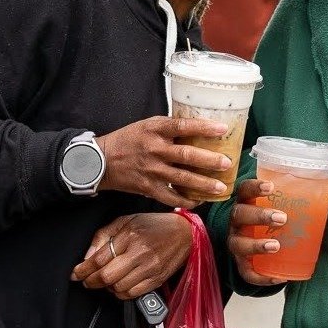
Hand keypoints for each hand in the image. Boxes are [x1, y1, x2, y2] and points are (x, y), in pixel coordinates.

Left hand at [71, 211, 191, 299]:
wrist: (185, 233)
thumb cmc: (154, 225)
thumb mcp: (126, 221)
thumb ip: (104, 236)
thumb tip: (87, 256)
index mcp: (130, 236)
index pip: (99, 259)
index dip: (83, 269)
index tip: (76, 273)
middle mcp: (140, 253)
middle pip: (107, 276)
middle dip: (91, 281)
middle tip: (86, 280)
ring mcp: (150, 268)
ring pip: (118, 287)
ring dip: (106, 287)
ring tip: (105, 280)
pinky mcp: (157, 279)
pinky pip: (132, 294)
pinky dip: (121, 293)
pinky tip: (119, 285)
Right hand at [95, 116, 231, 207]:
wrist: (100, 161)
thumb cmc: (128, 140)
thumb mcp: (147, 125)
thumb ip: (170, 128)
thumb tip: (200, 128)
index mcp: (155, 129)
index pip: (182, 126)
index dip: (203, 127)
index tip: (223, 129)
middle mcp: (154, 149)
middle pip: (186, 155)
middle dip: (209, 160)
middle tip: (227, 163)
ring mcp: (151, 170)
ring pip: (182, 179)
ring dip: (203, 184)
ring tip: (221, 187)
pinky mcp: (148, 188)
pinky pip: (170, 197)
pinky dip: (185, 201)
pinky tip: (199, 201)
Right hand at [228, 179, 287, 286]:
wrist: (255, 247)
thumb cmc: (271, 221)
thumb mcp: (283, 208)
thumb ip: (305, 200)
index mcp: (247, 202)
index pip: (244, 189)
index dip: (254, 186)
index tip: (271, 187)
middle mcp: (237, 222)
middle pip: (240, 214)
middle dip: (259, 215)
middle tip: (282, 218)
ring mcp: (236, 242)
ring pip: (238, 244)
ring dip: (256, 245)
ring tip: (276, 246)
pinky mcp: (240, 264)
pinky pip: (246, 272)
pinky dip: (260, 277)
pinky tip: (278, 278)